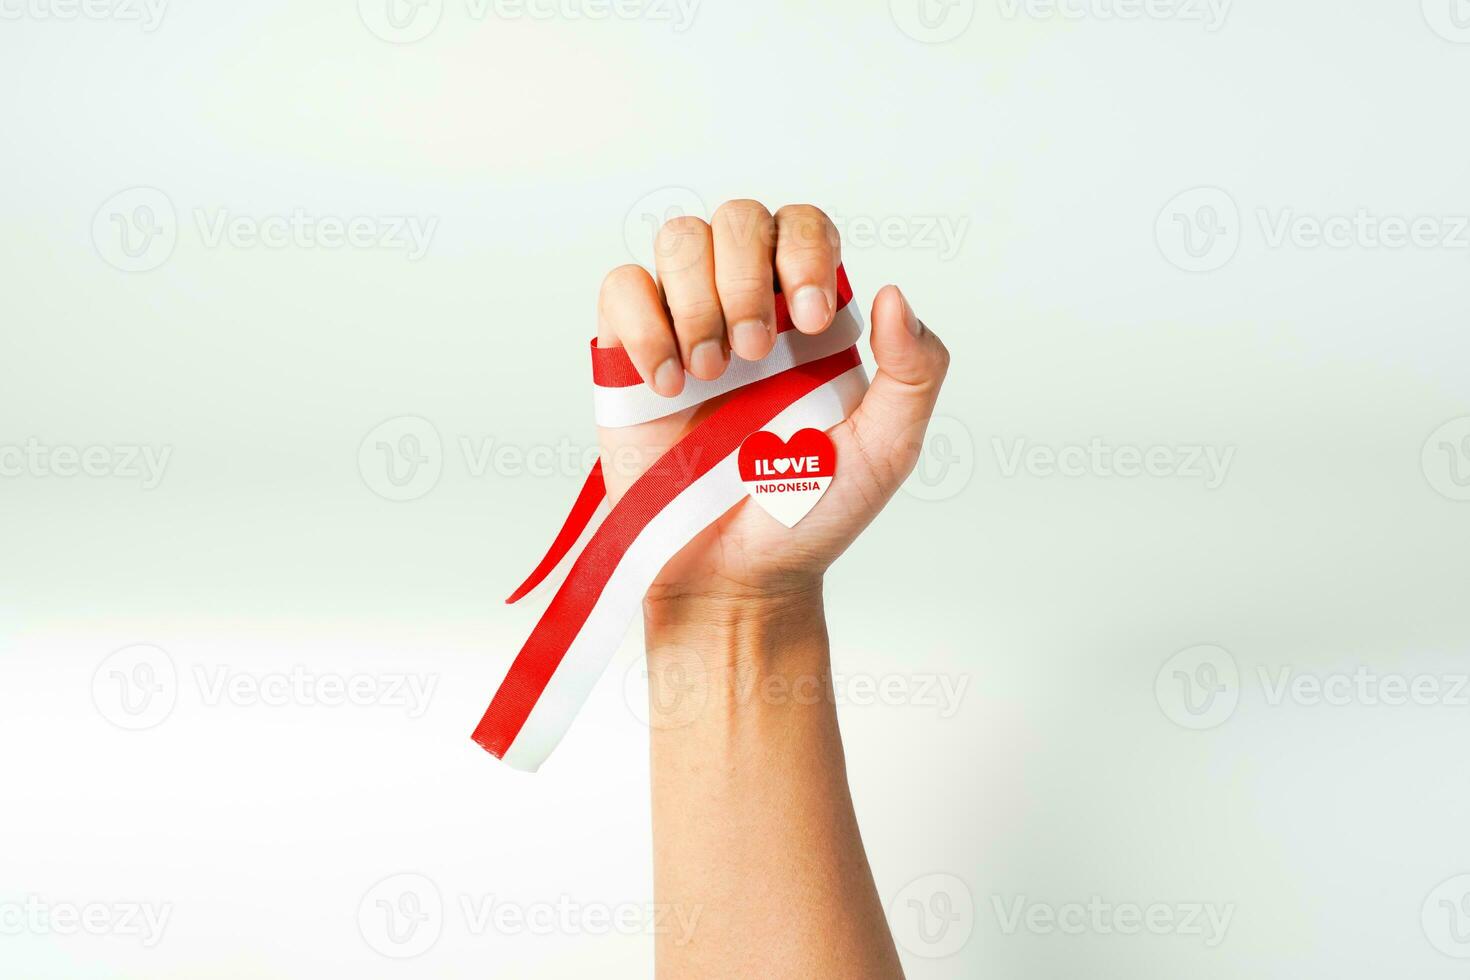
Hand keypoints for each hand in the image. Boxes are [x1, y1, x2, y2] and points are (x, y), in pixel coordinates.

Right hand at [596, 200, 949, 613]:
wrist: (735, 577)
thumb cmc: (810, 515)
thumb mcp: (887, 450)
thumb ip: (913, 373)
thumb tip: (894, 294)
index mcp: (809, 315)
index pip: (804, 227)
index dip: (804, 252)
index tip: (810, 323)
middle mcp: (746, 306)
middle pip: (738, 217)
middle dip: (746, 277)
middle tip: (753, 358)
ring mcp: (683, 326)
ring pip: (677, 238)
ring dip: (696, 301)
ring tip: (711, 374)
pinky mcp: (627, 357)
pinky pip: (621, 288)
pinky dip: (643, 326)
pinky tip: (668, 387)